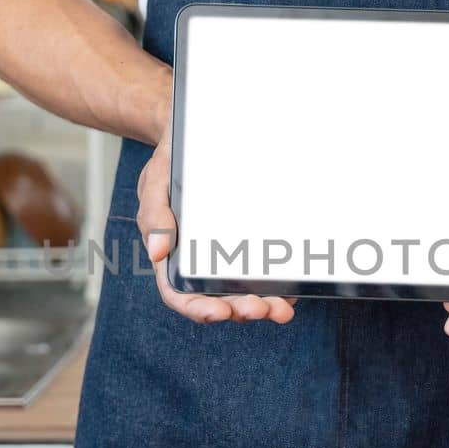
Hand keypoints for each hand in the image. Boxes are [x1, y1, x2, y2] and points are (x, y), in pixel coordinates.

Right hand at [137, 101, 295, 324]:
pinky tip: (294, 291)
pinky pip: (267, 273)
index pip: (181, 293)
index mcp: (172, 256)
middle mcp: (202, 263)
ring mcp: (229, 256)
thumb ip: (154, 217)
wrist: (196, 135)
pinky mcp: (253, 244)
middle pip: (219, 300)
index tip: (218, 312)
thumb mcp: (154, 184)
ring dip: (265, 306)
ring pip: (246, 293)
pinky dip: (281, 287)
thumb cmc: (170, 165)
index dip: (199, 308)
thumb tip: (156, 253)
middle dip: (241, 310)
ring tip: (282, 308)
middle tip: (262, 308)